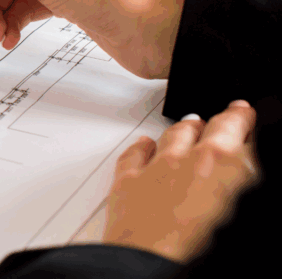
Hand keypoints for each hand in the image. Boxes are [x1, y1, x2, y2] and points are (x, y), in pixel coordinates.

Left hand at [103, 100, 258, 261]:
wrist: (150, 264)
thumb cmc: (200, 249)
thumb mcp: (237, 210)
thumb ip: (238, 183)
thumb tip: (239, 175)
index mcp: (226, 166)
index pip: (240, 130)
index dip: (246, 121)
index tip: (249, 115)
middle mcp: (190, 159)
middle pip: (211, 126)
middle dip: (224, 118)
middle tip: (233, 113)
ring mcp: (156, 167)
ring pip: (173, 134)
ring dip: (186, 128)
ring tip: (192, 123)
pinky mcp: (127, 181)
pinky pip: (134, 154)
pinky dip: (142, 147)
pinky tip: (145, 145)